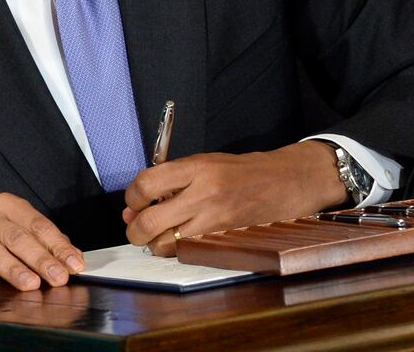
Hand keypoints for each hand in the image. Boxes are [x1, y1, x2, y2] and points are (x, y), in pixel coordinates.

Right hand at [0, 192, 85, 295]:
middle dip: (41, 259)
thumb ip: (42, 242)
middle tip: (58, 277)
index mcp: (7, 206)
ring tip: (30, 283)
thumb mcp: (14, 232)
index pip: (38, 225)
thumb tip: (73, 257)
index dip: (58, 246)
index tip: (74, 264)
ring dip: (13, 269)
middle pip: (18, 237)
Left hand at [121, 142, 344, 255]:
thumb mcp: (202, 162)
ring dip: (152, 243)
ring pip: (165, 245)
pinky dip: (174, 249)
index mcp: (196, 169)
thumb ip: (168, 180)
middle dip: (134, 228)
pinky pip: (185, 251)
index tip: (134, 200)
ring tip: (156, 233)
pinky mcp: (222, 239)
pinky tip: (176, 239)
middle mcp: (203, 195)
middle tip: (135, 224)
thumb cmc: (238, 172)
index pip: (146, 184)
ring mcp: (214, 221)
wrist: (281, 183)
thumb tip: (135, 205)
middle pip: (150, 222)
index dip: (132, 196)